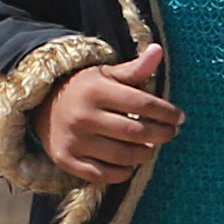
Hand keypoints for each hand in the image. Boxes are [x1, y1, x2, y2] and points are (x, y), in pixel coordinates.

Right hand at [40, 42, 179, 184]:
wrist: (43, 106)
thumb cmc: (86, 89)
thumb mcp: (107, 74)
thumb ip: (135, 68)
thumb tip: (158, 50)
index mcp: (95, 91)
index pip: (144, 105)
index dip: (168, 113)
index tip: (180, 117)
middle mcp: (82, 116)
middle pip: (137, 132)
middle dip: (162, 135)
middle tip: (171, 133)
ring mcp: (73, 140)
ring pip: (124, 156)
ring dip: (146, 154)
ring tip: (152, 147)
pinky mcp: (66, 160)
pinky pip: (104, 174)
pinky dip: (123, 172)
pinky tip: (131, 163)